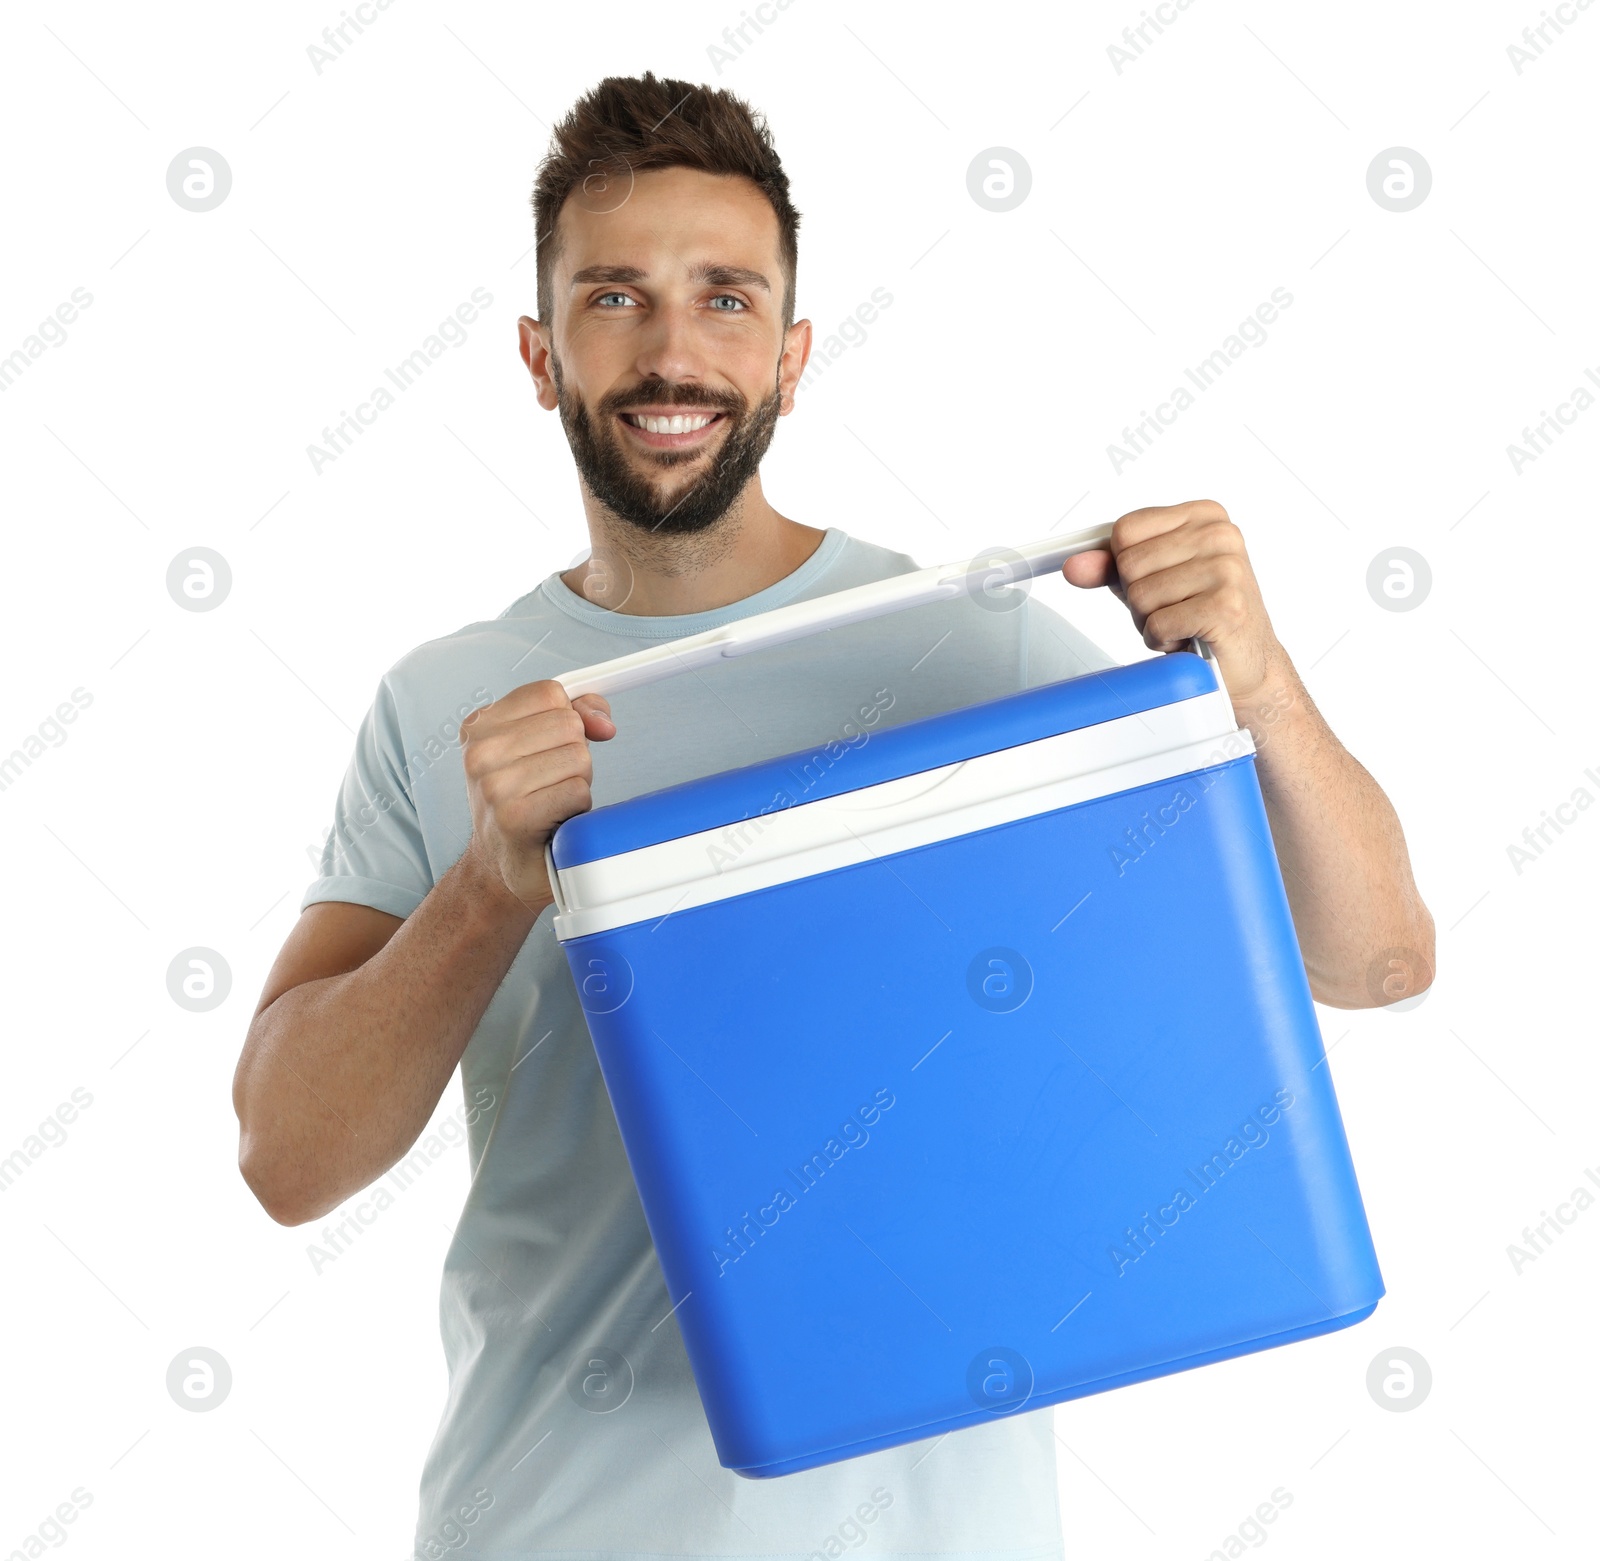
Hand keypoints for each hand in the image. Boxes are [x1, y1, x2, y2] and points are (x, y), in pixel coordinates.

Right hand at [458, 681, 614, 912]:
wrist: (501, 864)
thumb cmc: (520, 802)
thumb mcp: (535, 746)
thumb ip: (573, 715)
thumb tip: (602, 719)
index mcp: (479, 727)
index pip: (550, 692)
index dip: (571, 714)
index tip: (562, 740)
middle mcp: (480, 753)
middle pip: (569, 724)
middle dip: (574, 754)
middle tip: (550, 782)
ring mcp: (495, 786)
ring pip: (578, 758)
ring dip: (577, 783)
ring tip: (550, 801)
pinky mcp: (516, 818)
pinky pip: (578, 792)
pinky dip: (577, 808)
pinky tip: (554, 820)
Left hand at [1062, 499, 1282, 705]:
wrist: (1248, 662)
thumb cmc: (1201, 616)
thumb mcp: (1152, 580)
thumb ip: (1111, 567)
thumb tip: (1075, 565)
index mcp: (1203, 516)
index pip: (1125, 529)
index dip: (1123, 564)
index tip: (1153, 580)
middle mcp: (1220, 535)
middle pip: (1129, 564)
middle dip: (1138, 599)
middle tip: (1172, 609)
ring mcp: (1226, 569)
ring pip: (1140, 596)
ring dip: (1150, 623)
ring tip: (1182, 624)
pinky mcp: (1225, 606)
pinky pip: (1157, 624)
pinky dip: (1162, 641)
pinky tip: (1188, 638)